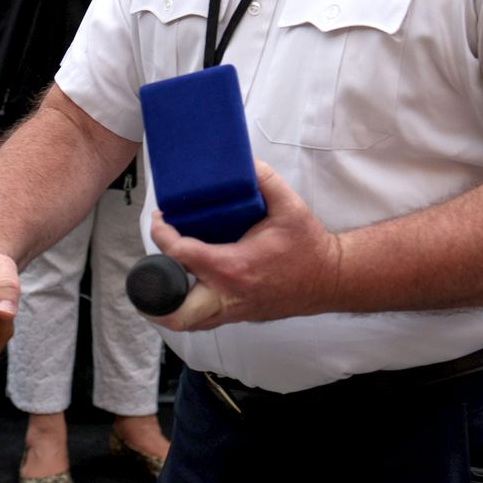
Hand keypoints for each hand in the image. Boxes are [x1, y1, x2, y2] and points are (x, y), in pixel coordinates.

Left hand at [146, 159, 341, 331]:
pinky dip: (190, 305)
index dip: (162, 235)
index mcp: (234, 267)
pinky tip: (189, 284)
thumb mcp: (289, 205)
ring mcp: (234, 310)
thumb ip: (264, 178)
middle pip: (176, 311)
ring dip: (169, 304)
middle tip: (152, 266)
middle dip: (155, 292)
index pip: (181, 255)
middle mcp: (229, 295)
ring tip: (163, 277)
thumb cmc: (308, 244)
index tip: (161, 219)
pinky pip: (204, 319)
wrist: (331, 278)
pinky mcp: (240, 316)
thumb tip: (243, 159)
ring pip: (188, 323)